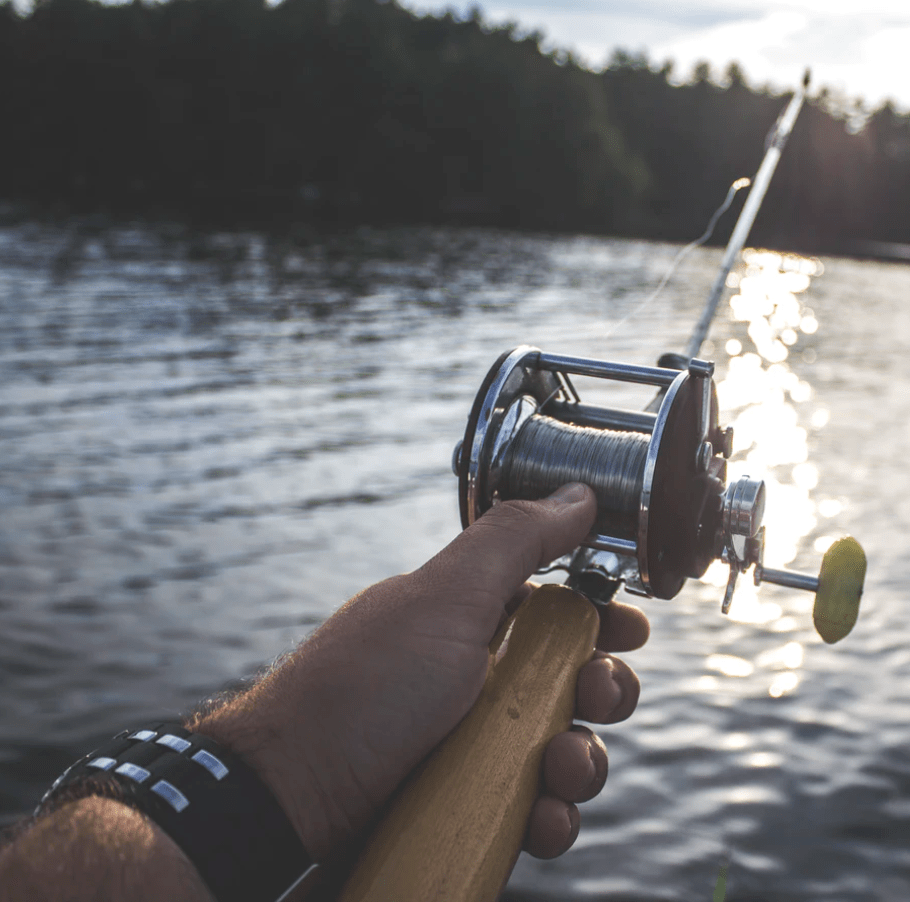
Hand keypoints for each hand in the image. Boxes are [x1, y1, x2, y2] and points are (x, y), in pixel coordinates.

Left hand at [194, 483, 648, 864]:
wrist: (288, 800)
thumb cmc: (364, 690)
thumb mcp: (444, 599)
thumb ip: (515, 541)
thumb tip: (579, 493)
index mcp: (470, 619)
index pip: (554, 608)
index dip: (599, 615)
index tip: (630, 628)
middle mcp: (475, 678)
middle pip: (571, 680)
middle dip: (602, 689)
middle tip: (596, 695)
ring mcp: (471, 744)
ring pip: (563, 749)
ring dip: (582, 761)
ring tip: (559, 771)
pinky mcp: (469, 805)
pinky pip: (534, 809)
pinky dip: (548, 815)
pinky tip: (537, 819)